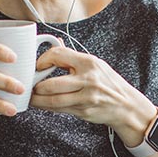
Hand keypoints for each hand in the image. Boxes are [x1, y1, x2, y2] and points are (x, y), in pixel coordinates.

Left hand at [31, 46, 155, 143]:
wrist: (126, 105)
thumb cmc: (109, 83)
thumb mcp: (95, 64)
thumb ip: (73, 57)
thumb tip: (54, 44)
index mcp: (89, 63)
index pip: (58, 55)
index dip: (42, 60)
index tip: (38, 65)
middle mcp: (88, 80)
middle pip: (52, 84)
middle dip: (36, 86)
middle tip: (30, 84)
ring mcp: (86, 98)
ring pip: (53, 100)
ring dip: (37, 100)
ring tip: (32, 96)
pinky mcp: (83, 111)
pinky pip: (59, 109)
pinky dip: (47, 107)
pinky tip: (42, 103)